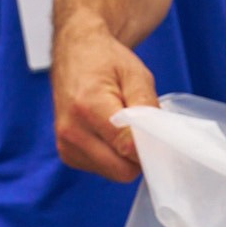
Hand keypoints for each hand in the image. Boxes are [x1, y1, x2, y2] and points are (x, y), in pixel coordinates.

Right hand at [51, 16, 159, 181]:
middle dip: (139, 155)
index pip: (128, 148)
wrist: (76, 53)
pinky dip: (113, 157)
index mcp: (88, 107)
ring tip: (123, 126)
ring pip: (113, 173)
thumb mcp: (136, 76)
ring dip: (126, 157)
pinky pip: (102, 169)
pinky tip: (110, 133)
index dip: (150, 145)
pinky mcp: (66, 153)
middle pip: (121, 170)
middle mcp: (72, 131)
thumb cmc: (106, 61)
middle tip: (145, 129)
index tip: (160, 135)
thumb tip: (157, 141)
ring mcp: (66, 145)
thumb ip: (147, 110)